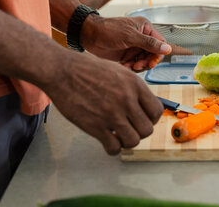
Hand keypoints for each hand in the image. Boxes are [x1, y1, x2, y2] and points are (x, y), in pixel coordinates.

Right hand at [46, 52, 163, 154]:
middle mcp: (126, 99)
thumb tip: (144, 104)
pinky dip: (113, 148)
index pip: (156, 111)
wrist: (62, 71)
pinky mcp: (95, 126)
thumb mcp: (118, 71)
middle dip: (139, 131)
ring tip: (118, 134)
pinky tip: (107, 140)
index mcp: (134, 84)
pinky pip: (114, 148)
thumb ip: (133, 88)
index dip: (151, 118)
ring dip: (127, 141)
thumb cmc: (87, 69)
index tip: (142, 119)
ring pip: (133, 141)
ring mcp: (111, 114)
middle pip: (147, 129)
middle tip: (130, 127)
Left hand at [81, 15, 170, 70]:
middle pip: (153, 54)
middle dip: (146, 61)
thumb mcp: (130, 36)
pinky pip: (135, 64)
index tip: (152, 62)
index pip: (160, 43)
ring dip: (138, 65)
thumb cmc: (108, 30)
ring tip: (128, 66)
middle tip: (137, 65)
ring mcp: (134, 47)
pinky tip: (123, 66)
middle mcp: (141, 37)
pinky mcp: (126, 55)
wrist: (89, 35)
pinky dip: (130, 67)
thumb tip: (166, 48)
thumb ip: (149, 43)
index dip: (158, 54)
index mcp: (145, 28)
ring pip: (144, 61)